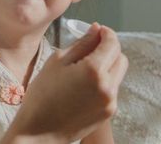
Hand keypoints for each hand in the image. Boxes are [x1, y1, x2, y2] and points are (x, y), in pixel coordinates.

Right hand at [4, 23, 128, 142]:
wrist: (39, 132)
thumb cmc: (42, 95)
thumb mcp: (58, 61)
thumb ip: (82, 43)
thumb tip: (96, 29)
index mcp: (94, 70)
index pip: (112, 43)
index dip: (106, 33)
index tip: (98, 30)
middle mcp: (108, 86)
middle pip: (121, 58)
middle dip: (110, 49)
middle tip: (92, 47)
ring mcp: (110, 101)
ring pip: (118, 73)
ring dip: (108, 65)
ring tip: (85, 68)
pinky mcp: (109, 112)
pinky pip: (112, 89)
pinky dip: (104, 81)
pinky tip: (84, 85)